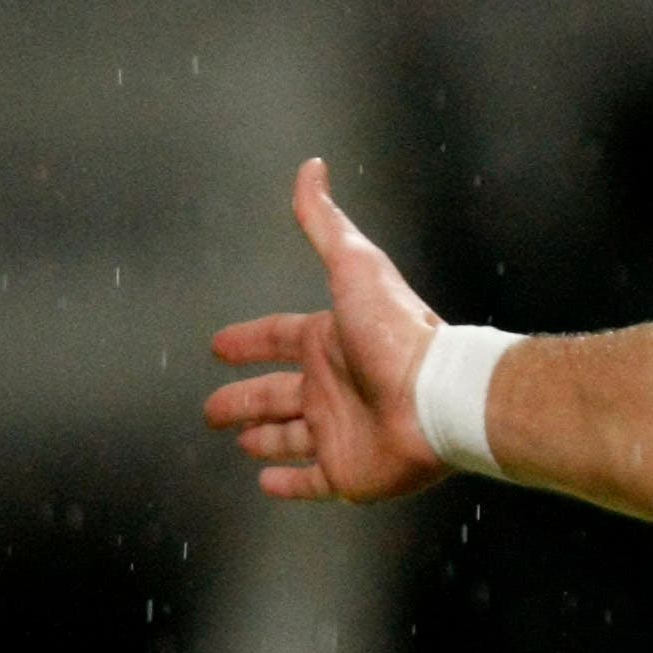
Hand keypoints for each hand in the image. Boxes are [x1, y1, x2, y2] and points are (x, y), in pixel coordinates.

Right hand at [204, 158, 446, 501]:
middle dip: (243, 400)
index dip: (249, 341)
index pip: (279, 339)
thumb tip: (311, 168)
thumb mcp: (356, 266)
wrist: (440, 397)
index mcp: (330, 342)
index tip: (219, 345)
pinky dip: (288, 484)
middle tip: (212, 410)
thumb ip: (326, 222)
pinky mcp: (349, 472)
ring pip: (291, 437)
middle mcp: (334, 387)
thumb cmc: (399, 335)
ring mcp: (341, 431)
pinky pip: (312, 482)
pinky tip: (267, 482)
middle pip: (275, 395)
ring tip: (242, 441)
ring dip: (266, 439)